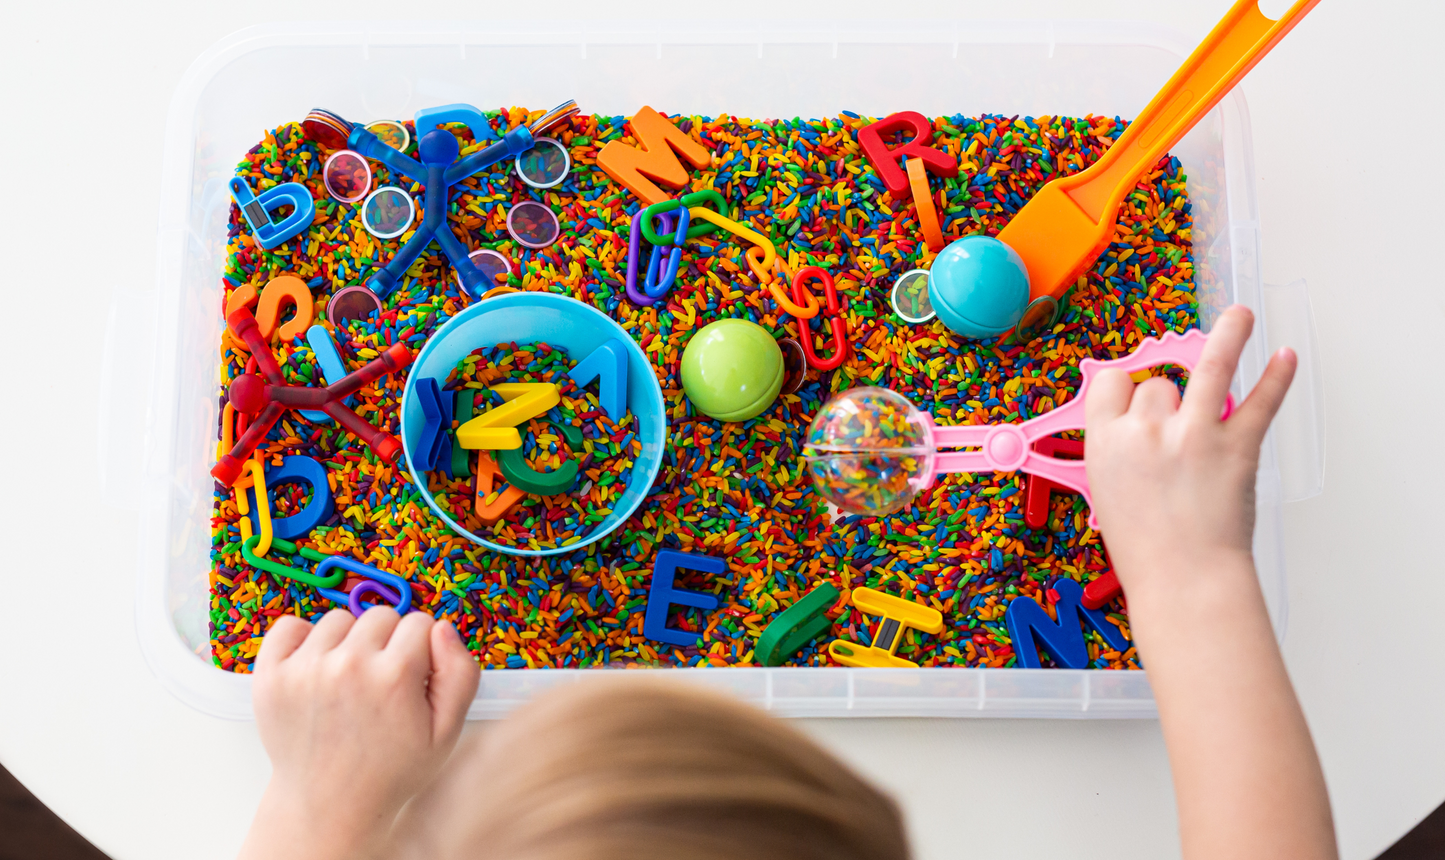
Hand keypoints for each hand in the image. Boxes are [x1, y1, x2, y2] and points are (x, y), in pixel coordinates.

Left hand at [237, 608, 478, 859]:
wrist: (328, 806)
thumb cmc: (389, 771)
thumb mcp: (446, 732)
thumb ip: (459, 674)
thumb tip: (442, 628)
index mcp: (394, 677)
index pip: (420, 622)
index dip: (422, 650)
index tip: (413, 678)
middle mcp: (348, 665)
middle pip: (381, 616)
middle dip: (387, 643)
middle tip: (380, 684)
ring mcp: (304, 669)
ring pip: (339, 620)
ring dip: (347, 642)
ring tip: (348, 683)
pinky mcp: (270, 675)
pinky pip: (290, 625)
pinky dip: (302, 640)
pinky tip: (317, 669)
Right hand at [1085, 307, 1335, 859]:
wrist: (1184, 583)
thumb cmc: (1145, 552)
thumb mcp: (1108, 495)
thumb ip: (1120, 453)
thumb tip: (1140, 425)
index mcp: (1104, 444)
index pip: (1111, 384)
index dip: (1124, 387)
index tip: (1133, 390)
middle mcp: (1145, 431)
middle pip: (1158, 384)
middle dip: (1170, 401)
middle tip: (1178, 435)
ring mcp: (1193, 436)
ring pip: (1209, 368)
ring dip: (1229, 336)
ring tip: (1241, 315)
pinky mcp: (1235, 448)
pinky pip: (1259, 403)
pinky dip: (1276, 379)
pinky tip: (1284, 358)